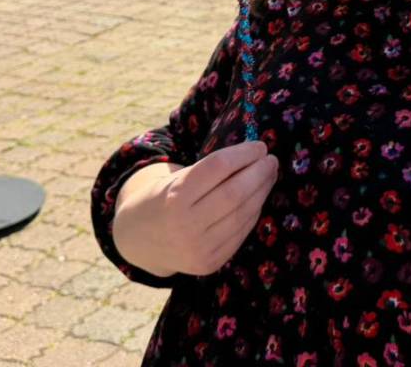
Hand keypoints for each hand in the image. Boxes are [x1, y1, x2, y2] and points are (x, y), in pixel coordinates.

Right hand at [112, 140, 278, 277]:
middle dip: (259, 173)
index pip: (218, 167)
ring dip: (262, 192)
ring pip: (243, 214)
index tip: (260, 146)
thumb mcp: (175, 177)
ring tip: (269, 175)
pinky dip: (253, 213)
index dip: (243, 154)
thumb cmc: (163, 198)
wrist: (139, 240)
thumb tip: (255, 154)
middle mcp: (186, 224)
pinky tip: (258, 198)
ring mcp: (199, 248)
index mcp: (174, 196)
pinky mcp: (210, 263)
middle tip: (271, 160)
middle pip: (235, 192)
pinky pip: (241, 233)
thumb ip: (210, 169)